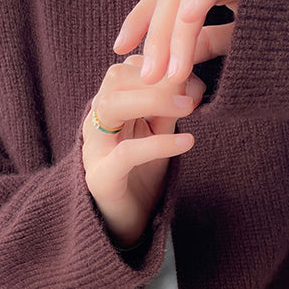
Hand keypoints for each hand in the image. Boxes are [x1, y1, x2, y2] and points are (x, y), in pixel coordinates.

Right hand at [82, 55, 205, 248]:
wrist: (128, 222)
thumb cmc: (144, 173)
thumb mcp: (159, 132)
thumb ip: (168, 107)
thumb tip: (192, 80)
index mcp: (109, 107)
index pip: (126, 68)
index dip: (160, 66)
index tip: (194, 79)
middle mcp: (96, 122)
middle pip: (115, 78)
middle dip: (157, 78)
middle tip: (193, 92)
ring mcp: (94, 149)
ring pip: (112, 106)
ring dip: (153, 100)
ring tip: (188, 108)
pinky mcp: (101, 177)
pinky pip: (127, 153)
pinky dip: (160, 144)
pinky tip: (188, 141)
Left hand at [113, 0, 243, 83]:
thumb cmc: (283, 16)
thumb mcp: (239, 35)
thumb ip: (208, 42)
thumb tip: (173, 61)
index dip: (138, 20)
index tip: (119, 48)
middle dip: (157, 41)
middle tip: (150, 78)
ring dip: (177, 36)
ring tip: (173, 74)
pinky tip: (188, 19)